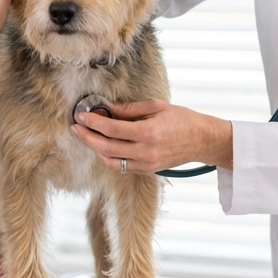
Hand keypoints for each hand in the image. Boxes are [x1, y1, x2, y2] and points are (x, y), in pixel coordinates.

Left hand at [71, 99, 232, 173]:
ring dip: (95, 149)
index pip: (111, 129)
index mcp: (148, 133)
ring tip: (87, 136)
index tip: (81, 115)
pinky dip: (108, 156)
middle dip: (87, 137)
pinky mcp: (146, 170)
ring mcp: (145, 164)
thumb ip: (129, 109)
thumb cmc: (182, 119)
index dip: (93, 122)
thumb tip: (107, 108)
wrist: (202, 140)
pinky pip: (120, 166)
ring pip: (110, 161)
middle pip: (106, 147)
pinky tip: (103, 145)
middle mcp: (145, 152)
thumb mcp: (156, 106)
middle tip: (76, 127)